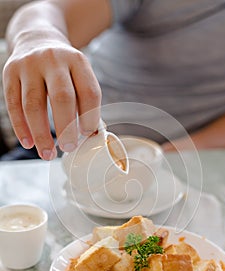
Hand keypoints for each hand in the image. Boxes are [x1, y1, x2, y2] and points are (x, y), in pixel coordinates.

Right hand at [3, 40, 100, 159]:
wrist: (37, 39)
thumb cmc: (63, 68)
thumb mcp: (79, 75)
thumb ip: (85, 102)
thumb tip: (91, 136)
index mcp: (78, 61)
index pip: (89, 92)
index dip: (90, 117)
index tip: (87, 134)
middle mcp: (53, 60)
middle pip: (61, 97)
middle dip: (66, 128)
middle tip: (68, 148)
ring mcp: (29, 65)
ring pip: (33, 104)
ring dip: (41, 134)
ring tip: (47, 154)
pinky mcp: (10, 73)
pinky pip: (13, 105)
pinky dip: (21, 128)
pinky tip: (29, 143)